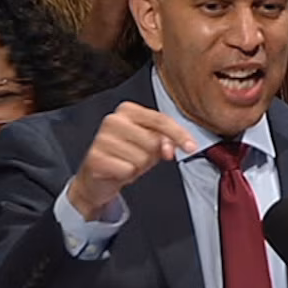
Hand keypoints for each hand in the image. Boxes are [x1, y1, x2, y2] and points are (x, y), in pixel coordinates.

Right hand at [67, 102, 195, 220]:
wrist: (98, 177)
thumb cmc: (125, 156)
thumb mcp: (150, 144)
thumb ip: (165, 140)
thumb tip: (169, 148)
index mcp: (128, 111)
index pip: (160, 119)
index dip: (179, 134)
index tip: (191, 147)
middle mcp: (113, 120)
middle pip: (153, 141)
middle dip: (151, 155)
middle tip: (139, 157)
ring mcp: (102, 138)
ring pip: (141, 157)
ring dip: (139, 166)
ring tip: (128, 163)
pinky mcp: (96, 158)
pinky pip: (127, 169)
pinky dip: (127, 175)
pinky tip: (119, 170)